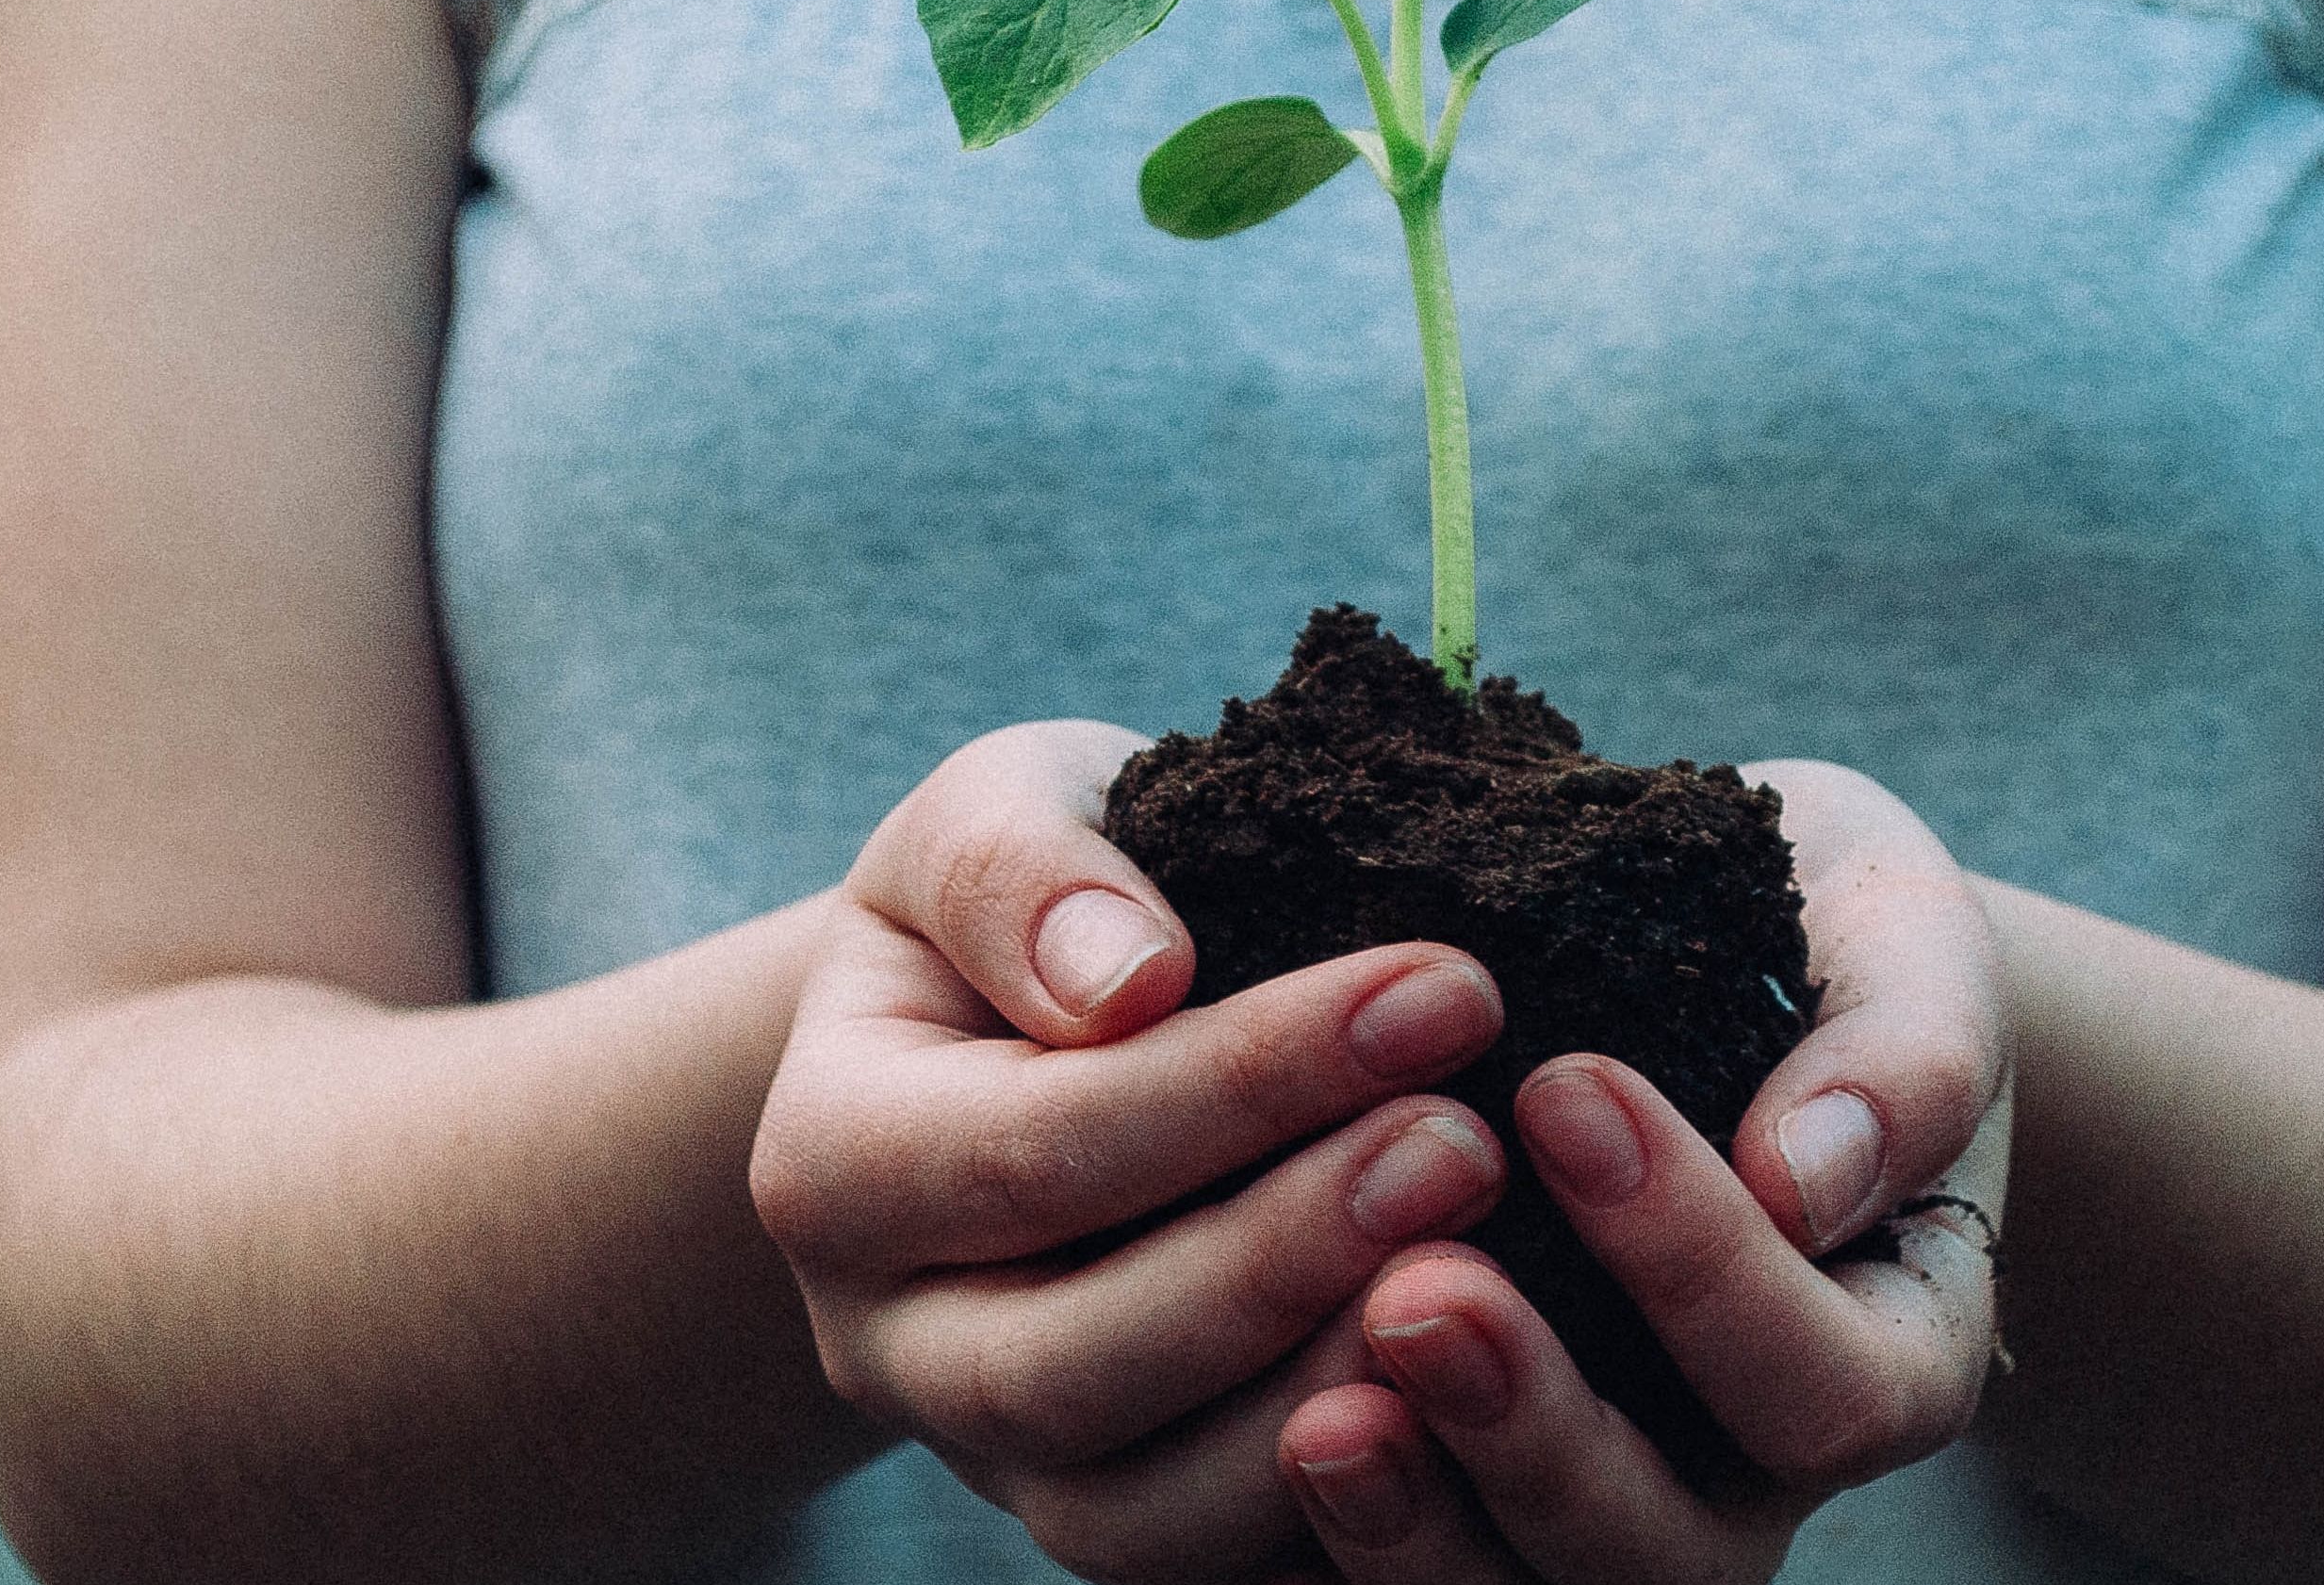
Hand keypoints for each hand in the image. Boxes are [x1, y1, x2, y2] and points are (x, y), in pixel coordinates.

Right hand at [750, 721, 1515, 1582]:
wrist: (1030, 1033)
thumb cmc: (1041, 906)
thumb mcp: (995, 814)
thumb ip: (1025, 871)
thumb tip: (1128, 976)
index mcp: (833, 1165)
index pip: (1037, 1147)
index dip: (1247, 1080)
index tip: (1447, 986)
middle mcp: (893, 1345)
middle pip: (1072, 1364)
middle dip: (1287, 1257)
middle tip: (1473, 1144)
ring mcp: (999, 1464)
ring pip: (1141, 1518)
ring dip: (1323, 1407)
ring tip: (1491, 1279)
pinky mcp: (1121, 1522)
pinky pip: (1223, 1572)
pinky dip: (1352, 1519)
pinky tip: (1484, 1409)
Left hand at [1272, 760, 2013, 1583]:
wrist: (1705, 952)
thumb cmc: (1820, 934)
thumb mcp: (1898, 935)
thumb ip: (1903, 1053)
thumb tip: (1805, 1178)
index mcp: (1889, 1348)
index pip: (1827, 1387)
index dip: (1704, 1270)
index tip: (1566, 1088)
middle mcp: (1751, 1473)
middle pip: (1668, 1554)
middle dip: (1539, 1434)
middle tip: (1418, 1291)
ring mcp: (1604, 1510)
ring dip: (1417, 1527)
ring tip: (1318, 1420)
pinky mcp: (1467, 1504)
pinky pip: (1405, 1576)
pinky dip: (1322, 1542)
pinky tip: (1252, 1441)